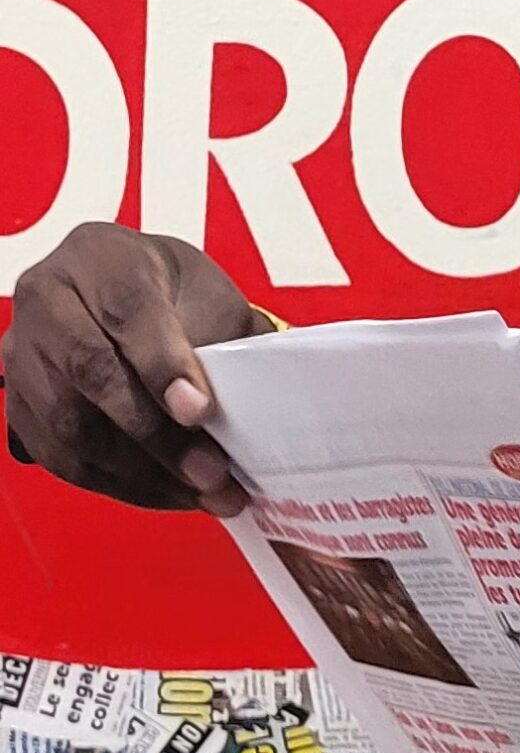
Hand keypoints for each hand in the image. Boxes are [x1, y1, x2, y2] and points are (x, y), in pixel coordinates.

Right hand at [3, 223, 269, 513]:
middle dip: (156, 435)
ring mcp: (24, 353)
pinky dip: (120, 485)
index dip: (163, 365)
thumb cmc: (173, 295)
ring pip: (69, 424)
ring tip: (203, 493)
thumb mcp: (212, 296)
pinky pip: (61, 456)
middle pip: (89, 371)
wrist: (126, 297)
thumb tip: (262, 409)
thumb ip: (231, 341)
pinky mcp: (20, 403)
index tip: (200, 411)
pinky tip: (169, 494)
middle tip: (212, 472)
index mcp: (101, 257)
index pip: (127, 309)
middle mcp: (48, 299)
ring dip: (143, 472)